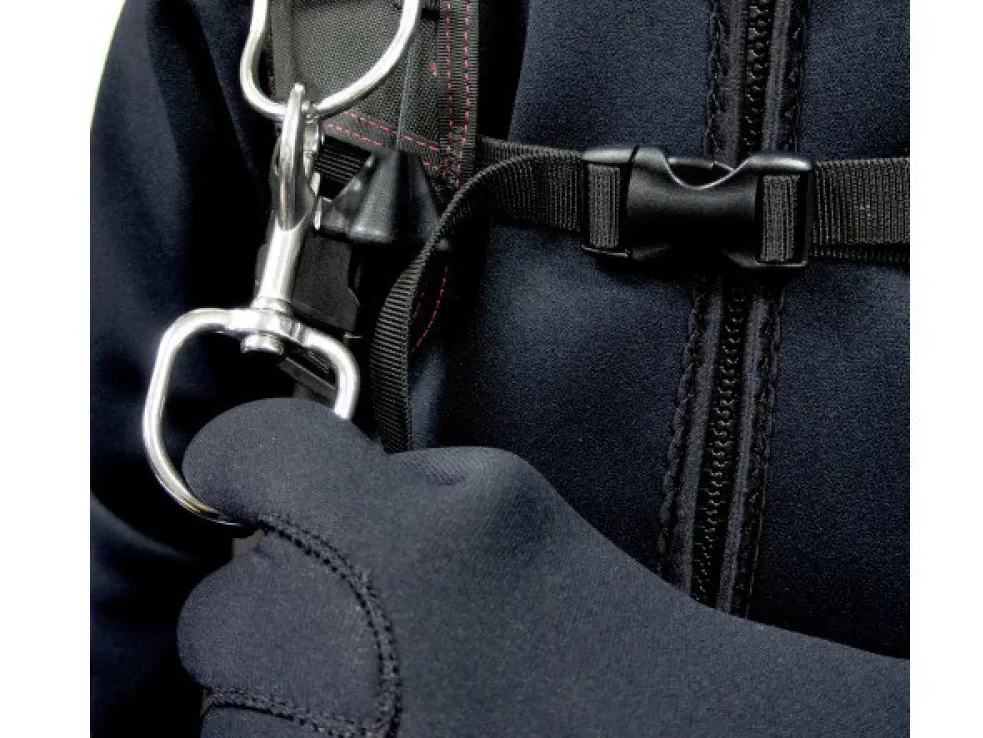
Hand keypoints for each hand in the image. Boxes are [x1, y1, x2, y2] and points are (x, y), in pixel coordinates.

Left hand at [179, 398, 905, 736]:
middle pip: (214, 602)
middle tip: (353, 607)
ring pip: (221, 702)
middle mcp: (322, 648)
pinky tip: (376, 730)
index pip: (237, 454)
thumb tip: (309, 498)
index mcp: (377, 535)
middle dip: (272, 596)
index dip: (249, 459)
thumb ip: (389, 479)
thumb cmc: (586, 614)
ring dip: (276, 683)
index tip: (263, 479)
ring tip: (373, 685)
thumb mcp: (498, 489)